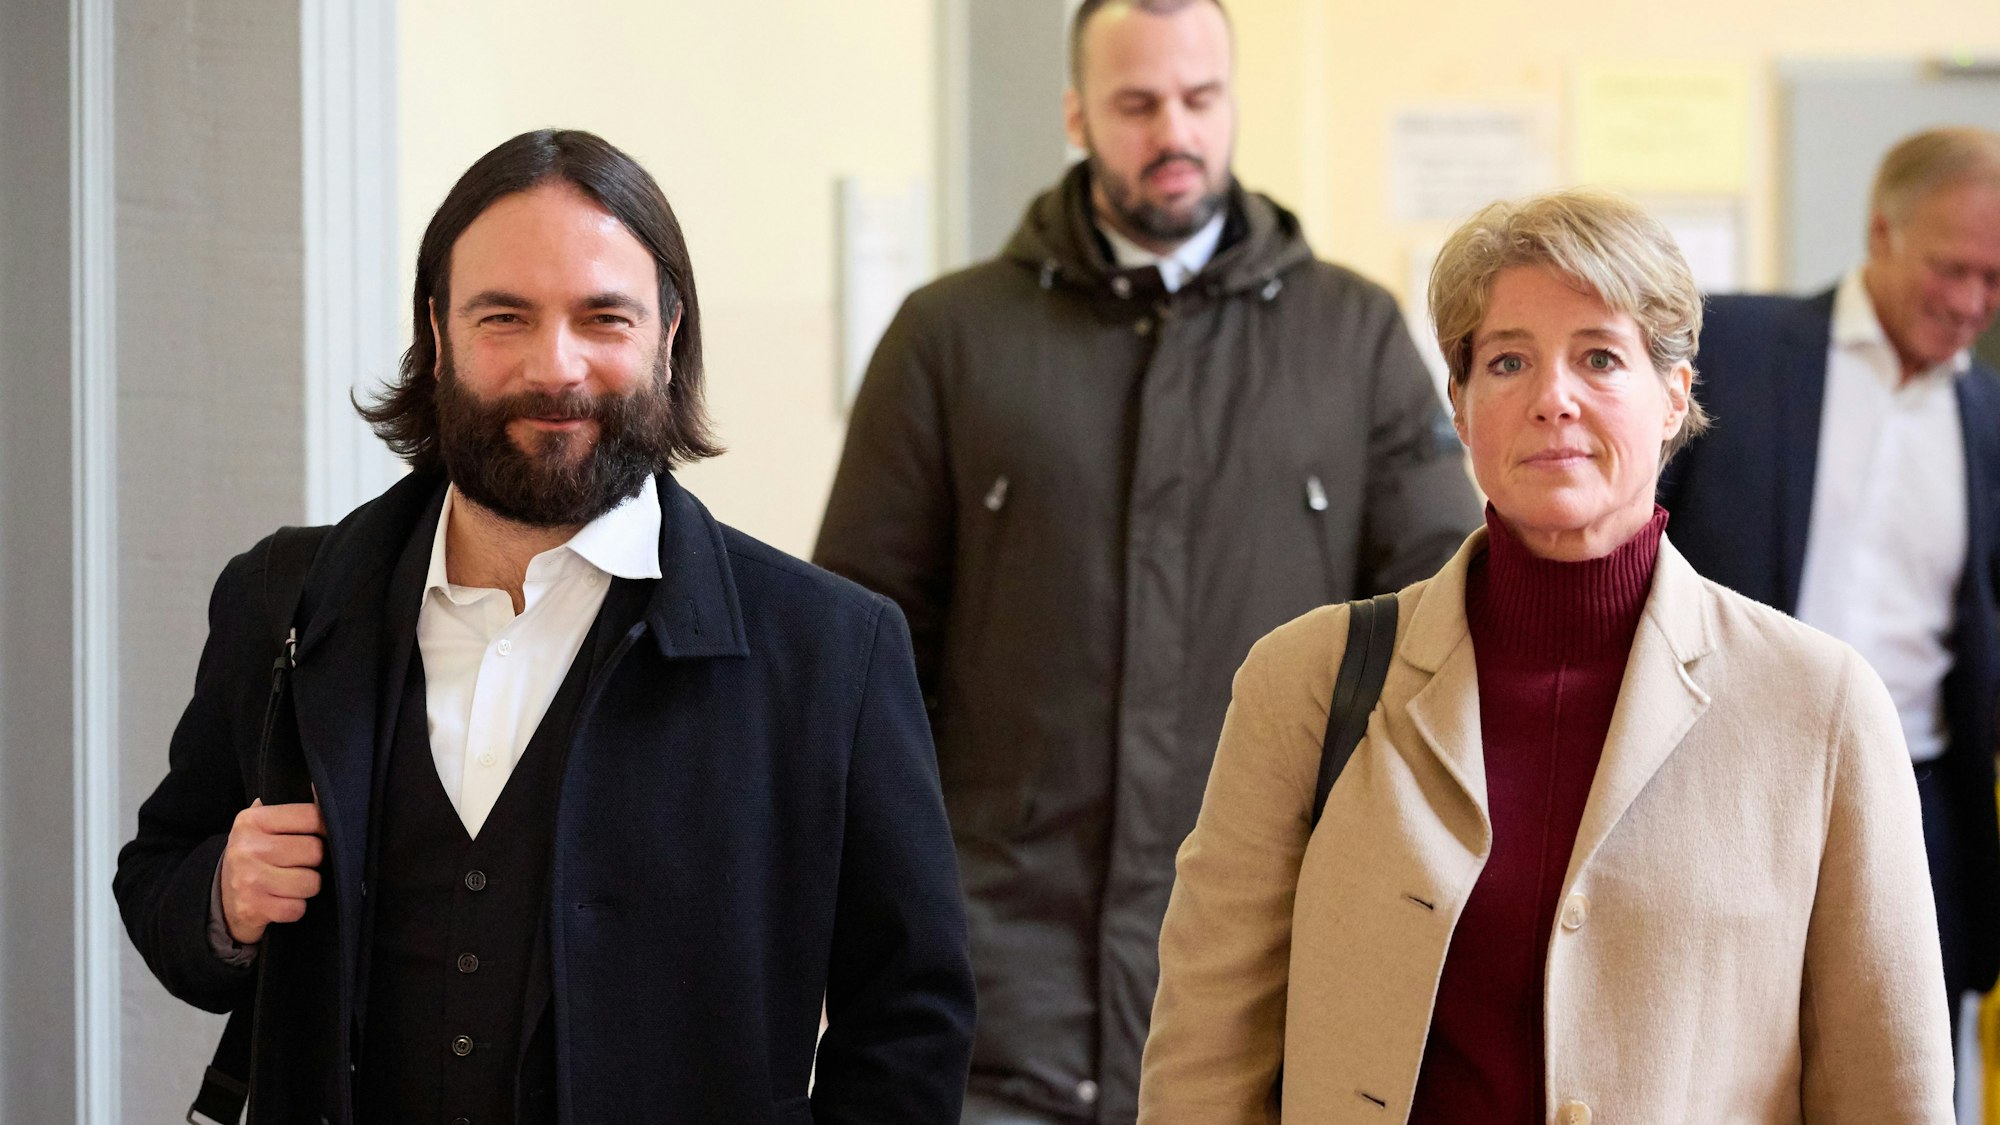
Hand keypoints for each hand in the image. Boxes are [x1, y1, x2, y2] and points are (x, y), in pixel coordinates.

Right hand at [219, 798, 325, 944]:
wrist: (222, 897)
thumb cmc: (254, 856)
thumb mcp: (263, 827)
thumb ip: (291, 810)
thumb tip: (320, 788)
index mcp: (252, 821)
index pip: (311, 817)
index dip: (325, 828)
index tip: (320, 835)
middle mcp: (247, 848)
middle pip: (314, 851)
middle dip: (314, 862)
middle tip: (299, 864)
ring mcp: (248, 879)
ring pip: (311, 882)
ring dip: (307, 887)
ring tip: (290, 883)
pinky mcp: (252, 908)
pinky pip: (297, 908)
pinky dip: (295, 908)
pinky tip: (280, 901)